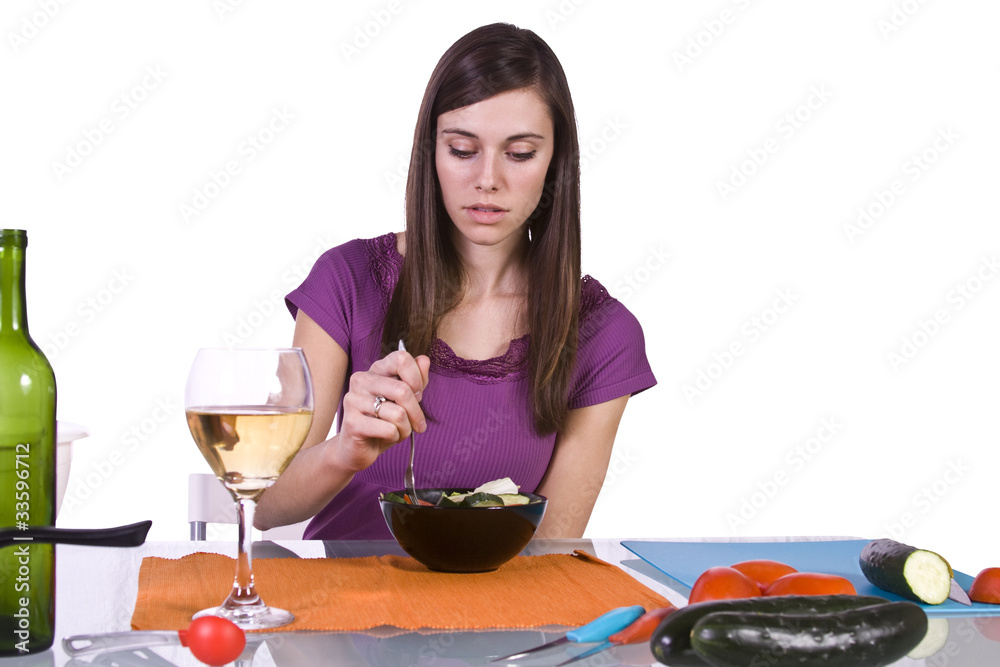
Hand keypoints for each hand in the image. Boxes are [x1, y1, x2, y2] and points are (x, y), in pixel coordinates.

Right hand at [334, 348, 429, 472]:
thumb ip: (416, 380)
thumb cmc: (382, 422)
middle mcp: (361, 380)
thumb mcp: (404, 401)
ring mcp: (354, 400)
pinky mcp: (352, 422)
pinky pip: (389, 429)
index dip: (416, 378)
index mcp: (375, 370)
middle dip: (416, 412)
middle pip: (403, 389)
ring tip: (400, 432)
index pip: (401, 358)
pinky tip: (387, 437)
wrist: (357, 449)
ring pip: (398, 413)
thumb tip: (424, 360)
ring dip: (406, 428)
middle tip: (418, 424)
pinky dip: (395, 437)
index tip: (418, 395)